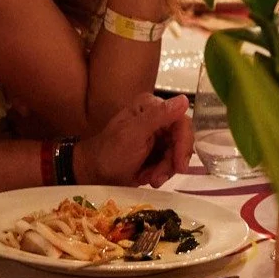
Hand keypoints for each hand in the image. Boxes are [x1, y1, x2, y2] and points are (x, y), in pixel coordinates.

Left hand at [74, 93, 192, 187]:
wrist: (94, 175)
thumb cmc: (109, 153)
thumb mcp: (133, 134)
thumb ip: (158, 116)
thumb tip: (184, 99)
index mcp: (152, 107)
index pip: (181, 122)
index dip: (183, 143)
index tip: (179, 165)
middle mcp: (159, 118)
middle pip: (182, 140)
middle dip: (171, 161)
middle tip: (158, 176)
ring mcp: (159, 136)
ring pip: (178, 154)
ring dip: (165, 170)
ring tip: (149, 178)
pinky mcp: (159, 152)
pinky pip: (172, 163)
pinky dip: (162, 174)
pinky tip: (148, 177)